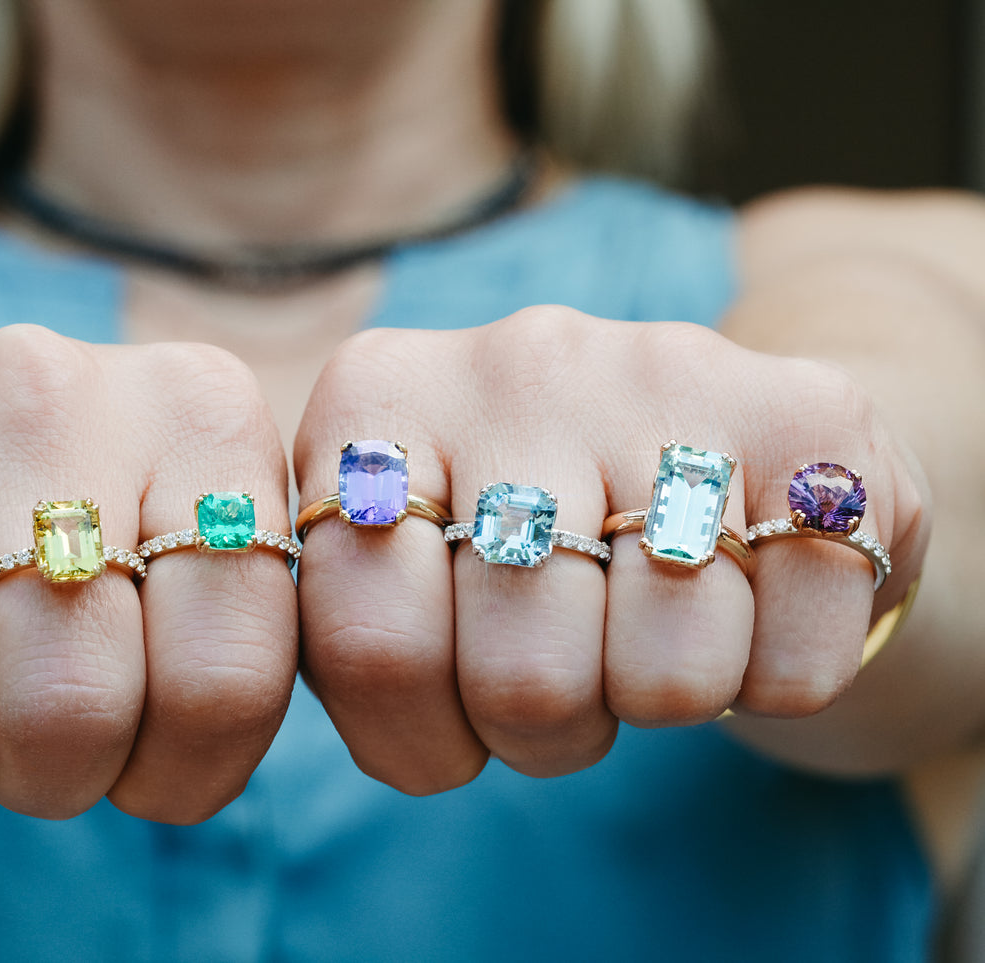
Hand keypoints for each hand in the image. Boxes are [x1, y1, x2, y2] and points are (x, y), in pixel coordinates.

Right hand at [0, 325, 296, 822]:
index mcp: (196, 405)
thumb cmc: (51, 530)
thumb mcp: (181, 540)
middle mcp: (51, 388)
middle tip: (45, 737)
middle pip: (77, 708)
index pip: (229, 672)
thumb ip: (248, 615)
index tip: (157, 759)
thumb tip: (249, 713)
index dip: (192, 762)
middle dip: (63, 770)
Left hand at [293, 306, 927, 790]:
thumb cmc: (520, 534)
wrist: (712, 443)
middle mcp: (515, 360)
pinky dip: (770, 680)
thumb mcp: (399, 563)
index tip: (447, 724)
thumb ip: (346, 626)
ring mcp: (667, 375)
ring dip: (656, 700)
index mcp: (375, 399)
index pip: (367, 644)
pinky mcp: (814, 422)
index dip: (415, 736)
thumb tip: (350, 705)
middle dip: (542, 731)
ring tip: (643, 634)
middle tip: (557, 687)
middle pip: (520, 675)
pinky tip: (743, 603)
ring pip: (665, 677)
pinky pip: (790, 666)